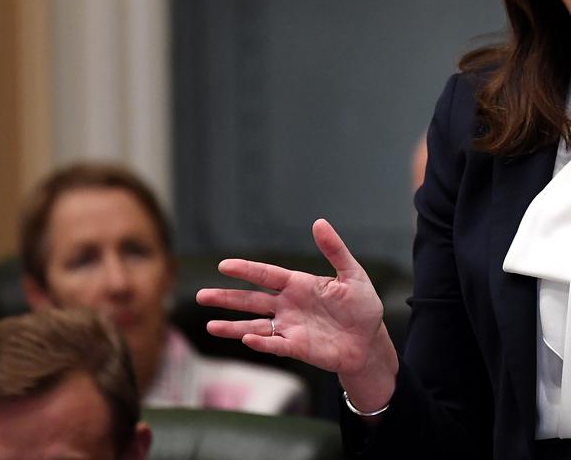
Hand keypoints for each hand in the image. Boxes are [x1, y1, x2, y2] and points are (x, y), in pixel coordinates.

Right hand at [196, 219, 391, 378]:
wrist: (369, 341)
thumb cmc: (362, 306)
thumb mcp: (352, 275)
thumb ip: (335, 250)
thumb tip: (319, 223)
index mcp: (299, 285)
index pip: (266, 275)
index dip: (246, 270)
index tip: (224, 265)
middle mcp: (288, 305)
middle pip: (251, 300)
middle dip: (227, 298)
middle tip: (201, 295)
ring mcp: (289, 327)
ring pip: (255, 325)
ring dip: (233, 326)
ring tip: (209, 325)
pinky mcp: (296, 347)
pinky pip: (274, 344)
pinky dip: (260, 342)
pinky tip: (246, 338)